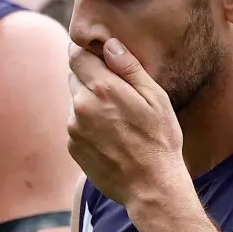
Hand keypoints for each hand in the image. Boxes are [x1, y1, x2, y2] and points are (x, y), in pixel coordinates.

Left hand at [66, 39, 184, 209]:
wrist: (150, 186)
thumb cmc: (159, 140)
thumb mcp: (156, 98)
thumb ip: (129, 67)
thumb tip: (109, 44)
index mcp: (102, 88)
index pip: (77, 55)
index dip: (86, 51)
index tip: (97, 55)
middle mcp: (81, 105)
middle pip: (74, 76)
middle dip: (90, 77)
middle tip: (115, 91)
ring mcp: (73, 128)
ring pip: (75, 102)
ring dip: (90, 102)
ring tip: (117, 119)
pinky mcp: (72, 147)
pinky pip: (76, 125)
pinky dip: (88, 124)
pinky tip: (111, 136)